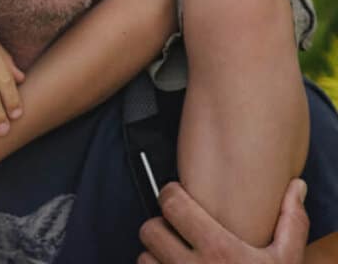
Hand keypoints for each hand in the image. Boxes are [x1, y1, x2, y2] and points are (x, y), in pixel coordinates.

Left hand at [138, 179, 308, 263]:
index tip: (180, 196)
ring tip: (176, 255)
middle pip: (151, 229)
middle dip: (161, 225)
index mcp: (220, 250)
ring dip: (156, 254)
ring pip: (145, 257)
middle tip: (176, 229)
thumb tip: (296, 186)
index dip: (172, 194)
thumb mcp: (287, 262)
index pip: (172, 203)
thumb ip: (291, 223)